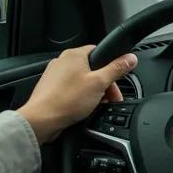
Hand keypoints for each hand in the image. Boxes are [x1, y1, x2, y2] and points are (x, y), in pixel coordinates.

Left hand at [17, 45, 137, 143]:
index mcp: (74, 55)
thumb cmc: (66, 100)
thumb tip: (130, 58)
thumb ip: (117, 69)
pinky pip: (71, 90)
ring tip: (97, 105)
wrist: (42, 120)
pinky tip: (83, 109)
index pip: (99, 52)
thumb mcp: (100, 83)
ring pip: (82, 81)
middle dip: (104, 84)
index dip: (112, 66)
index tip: (117, 79)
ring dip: (93, 92)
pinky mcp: (50, 89)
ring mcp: (54, 76)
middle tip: (111, 98)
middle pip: (92, 69)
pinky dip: (80, 98)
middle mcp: (62, 62)